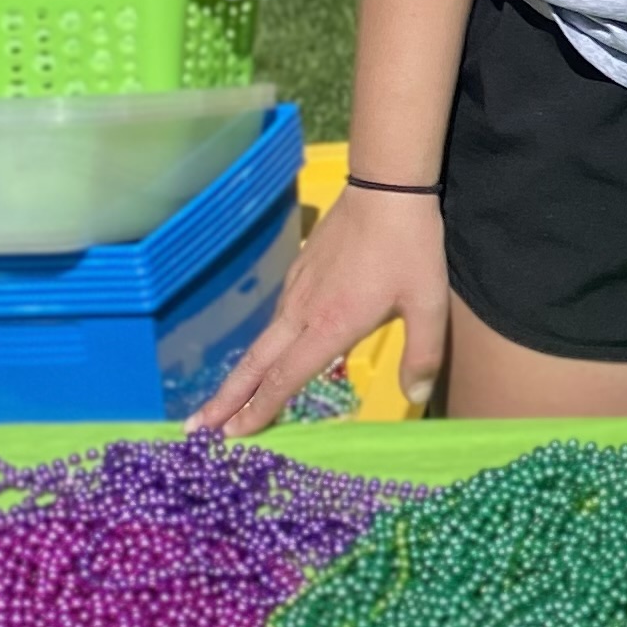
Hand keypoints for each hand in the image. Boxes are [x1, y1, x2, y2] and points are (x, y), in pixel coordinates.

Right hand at [192, 183, 448, 436]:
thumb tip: (416, 397)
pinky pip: (275, 318)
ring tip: (223, 402)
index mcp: (329, 326)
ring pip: (262, 342)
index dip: (258, 410)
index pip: (285, 378)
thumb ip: (423, 354)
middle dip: (225, 399)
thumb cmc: (410, 249)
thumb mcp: (429, 304)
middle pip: (256, 364)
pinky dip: (262, 346)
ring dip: (240, 374)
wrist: (385, 190)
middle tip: (197, 428)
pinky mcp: (299, 272)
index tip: (232, 436)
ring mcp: (296, 290)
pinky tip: (265, 355)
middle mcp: (302, 313)